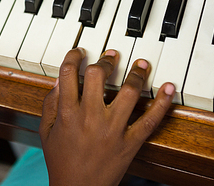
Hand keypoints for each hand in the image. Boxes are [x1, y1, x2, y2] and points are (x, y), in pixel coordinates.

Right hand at [39, 48, 174, 185]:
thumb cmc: (61, 161)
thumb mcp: (46, 130)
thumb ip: (50, 103)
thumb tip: (59, 80)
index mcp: (67, 113)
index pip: (68, 73)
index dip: (74, 56)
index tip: (79, 53)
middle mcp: (90, 117)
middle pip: (98, 75)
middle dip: (105, 60)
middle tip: (111, 55)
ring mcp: (112, 129)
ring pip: (128, 92)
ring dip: (136, 73)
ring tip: (141, 64)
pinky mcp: (130, 142)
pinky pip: (150, 120)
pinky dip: (162, 103)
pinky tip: (168, 88)